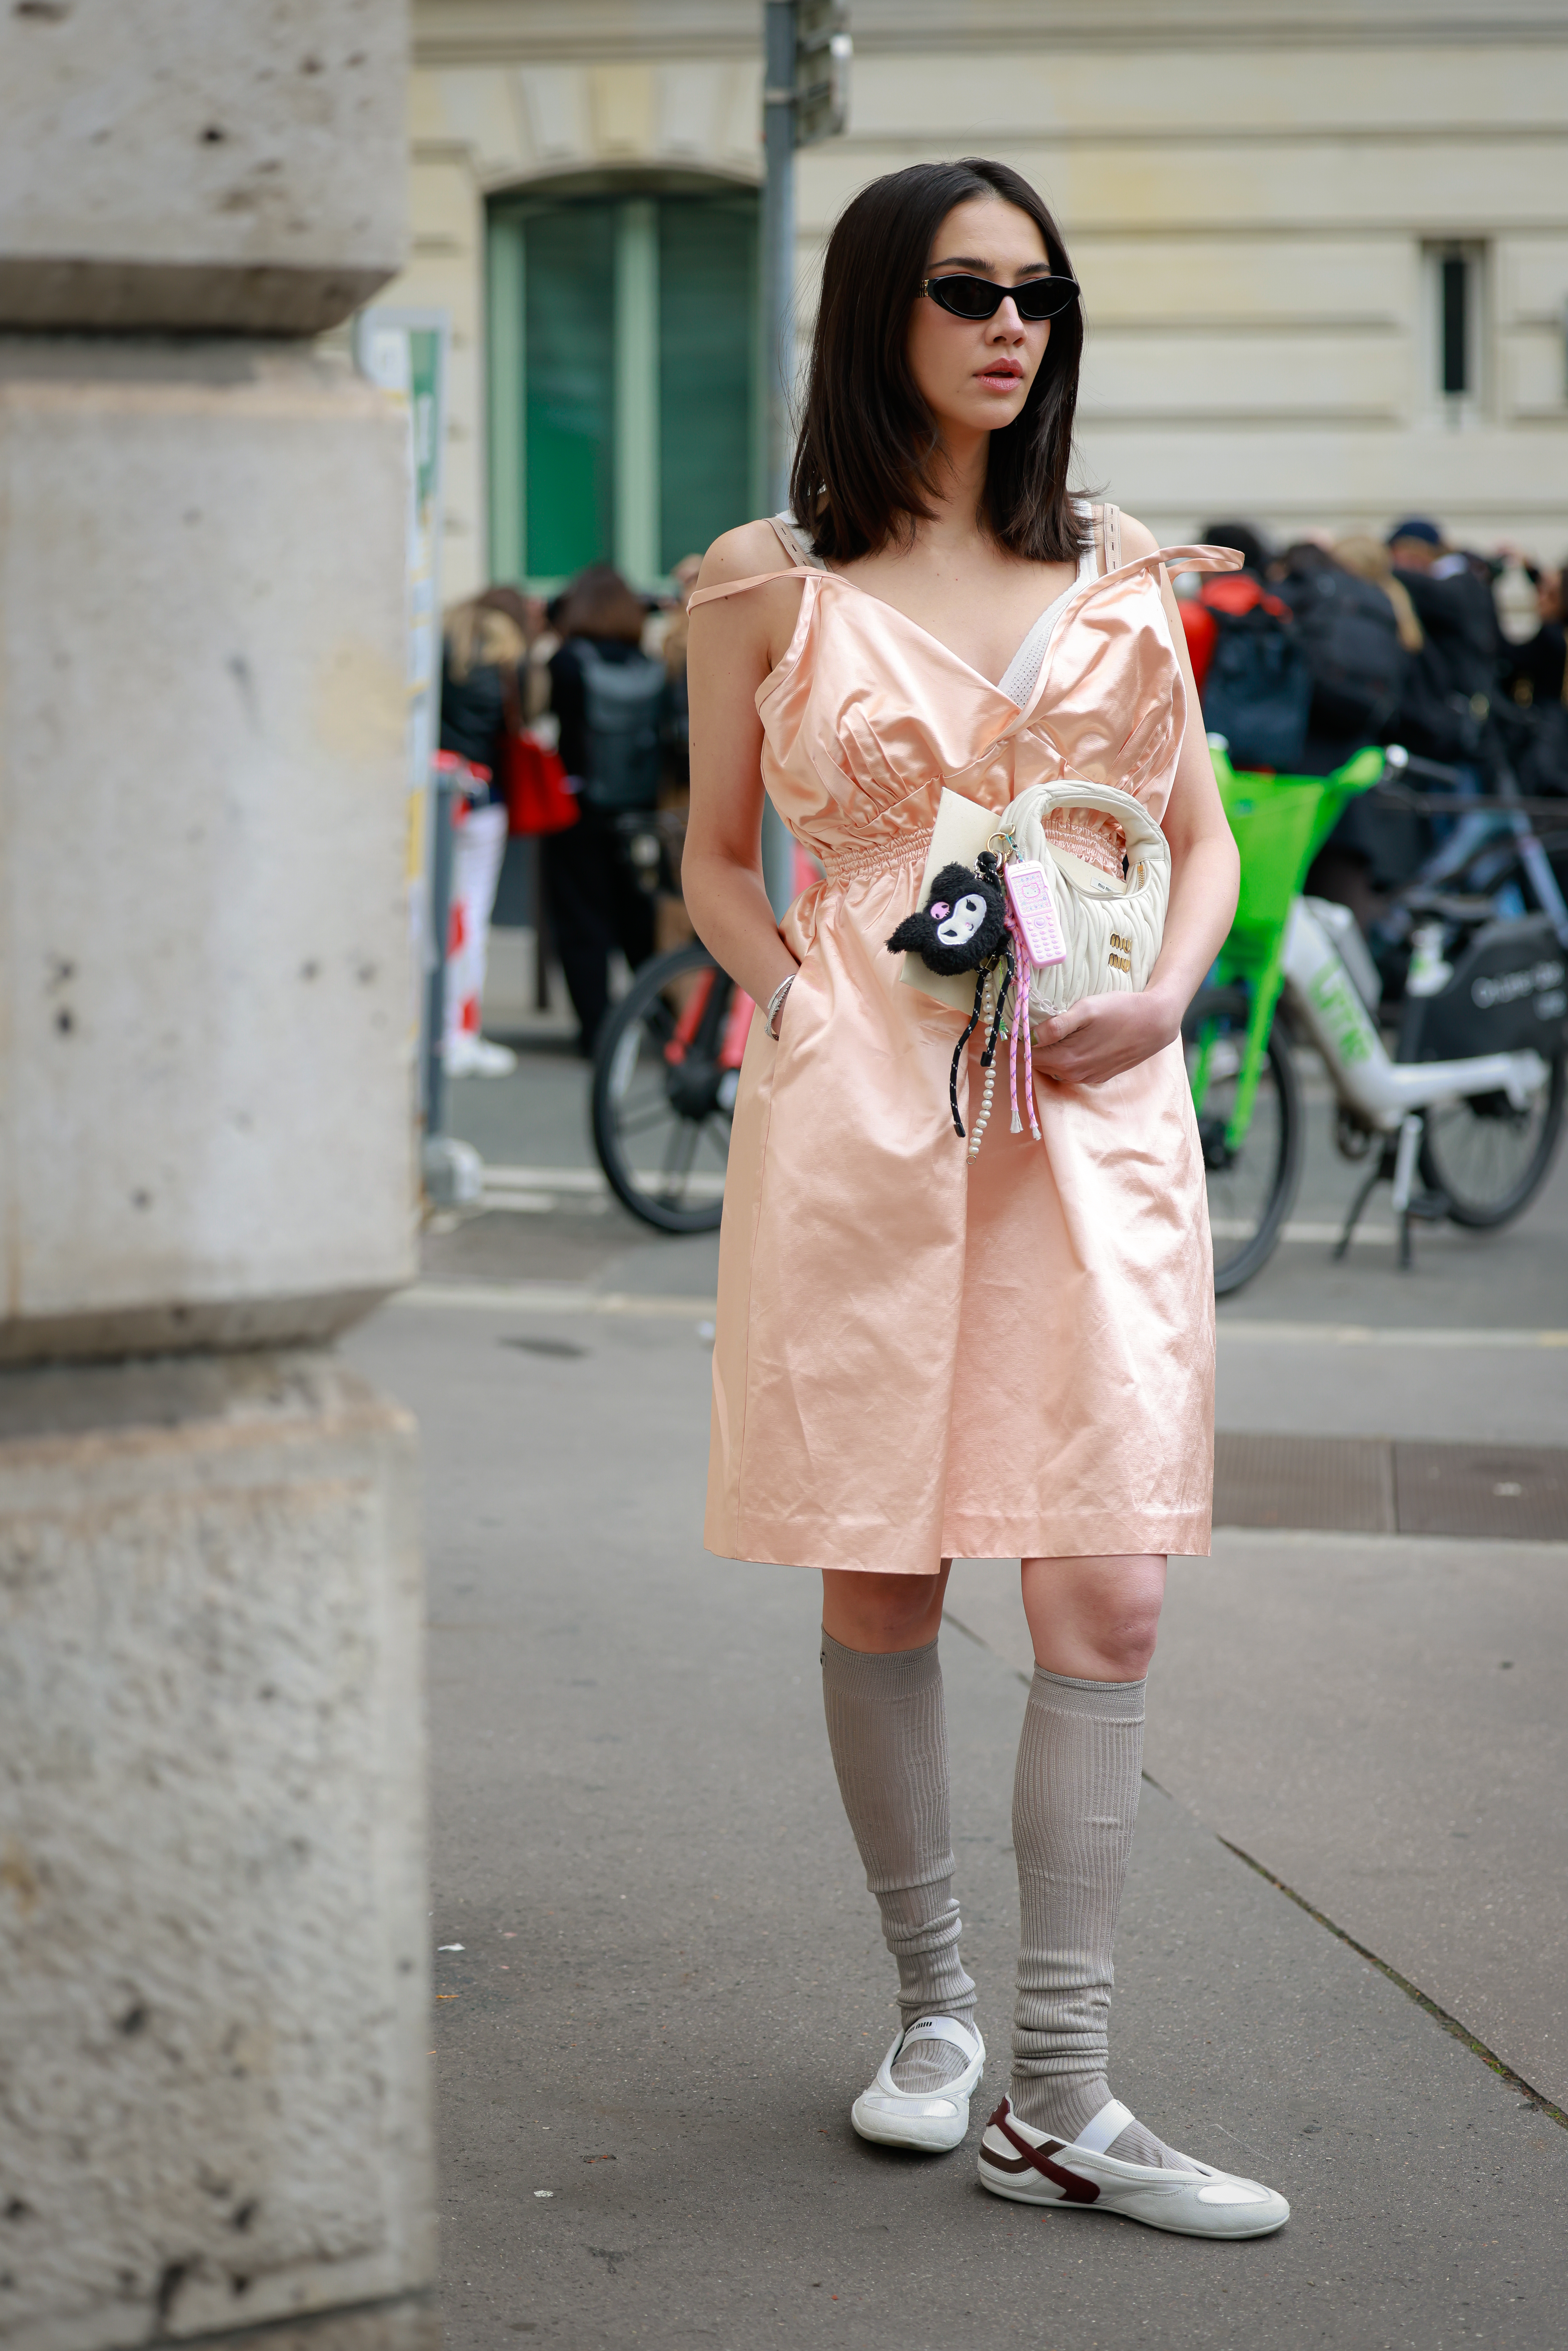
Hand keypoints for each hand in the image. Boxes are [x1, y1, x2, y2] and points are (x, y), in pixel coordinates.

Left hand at [1030, 987, 1179, 1087]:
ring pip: (1054, 1068)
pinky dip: (1065, 1058)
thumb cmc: (1121, 1010)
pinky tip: (1072, 1042)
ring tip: (1049, 1033)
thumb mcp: (1086, 1009)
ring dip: (1048, 1053)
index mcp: (1066, 1059)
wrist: (1155, 1023)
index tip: (1015, 1026)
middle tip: (1028, 1027)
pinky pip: (1071, 1070)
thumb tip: (1031, 1035)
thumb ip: (1056, 1026)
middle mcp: (1074, 1074)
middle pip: (1039, 1064)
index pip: (1028, 1056)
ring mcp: (1087, 1077)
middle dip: (1031, 1048)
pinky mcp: (1098, 1076)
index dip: (1019, 1041)